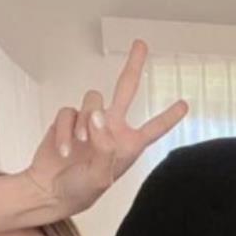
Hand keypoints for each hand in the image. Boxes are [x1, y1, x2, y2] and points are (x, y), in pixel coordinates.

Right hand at [22, 40, 188, 219]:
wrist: (50, 191)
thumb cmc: (80, 190)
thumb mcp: (101, 177)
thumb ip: (104, 146)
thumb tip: (98, 116)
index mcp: (128, 145)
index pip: (153, 128)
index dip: (169, 117)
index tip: (184, 105)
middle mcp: (112, 128)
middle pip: (125, 88)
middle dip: (134, 65)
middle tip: (141, 43)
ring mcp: (90, 122)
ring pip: (93, 99)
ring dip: (87, 121)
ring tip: (82, 144)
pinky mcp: (68, 120)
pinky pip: (69, 112)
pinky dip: (65, 132)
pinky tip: (64, 150)